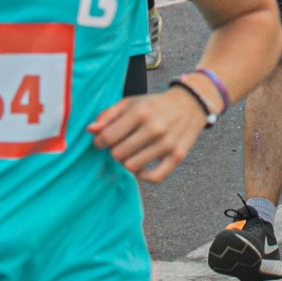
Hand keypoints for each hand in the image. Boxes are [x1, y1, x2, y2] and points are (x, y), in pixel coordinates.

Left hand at [88, 85, 209, 181]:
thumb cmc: (155, 104)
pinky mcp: (178, 156)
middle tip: (120, 145)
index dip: (99, 142)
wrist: (191, 104)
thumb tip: (91, 130)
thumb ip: (108, 115)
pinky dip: (144, 176)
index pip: (108, 137)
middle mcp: (154, 128)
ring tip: (131, 154)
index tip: (101, 142)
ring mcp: (167, 143)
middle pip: (118, 154)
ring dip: (127, 162)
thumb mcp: (131, 102)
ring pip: (132, 167)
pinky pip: (155, 178)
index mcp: (140, 112)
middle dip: (114, 151)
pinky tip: (142, 168)